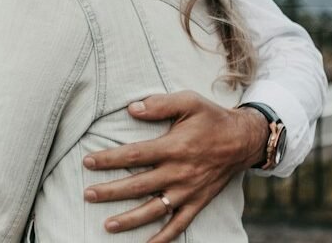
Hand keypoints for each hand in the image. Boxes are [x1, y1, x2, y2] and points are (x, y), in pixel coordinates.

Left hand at [81, 91, 267, 242]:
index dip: (109, 159)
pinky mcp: (198, 202)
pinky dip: (163, 237)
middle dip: (111, 192)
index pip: (135, 155)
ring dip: (130, 220)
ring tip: (107, 225)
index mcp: (174, 147)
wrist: (244, 140)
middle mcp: (179, 172)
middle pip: (139, 185)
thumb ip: (160, 104)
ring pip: (155, 209)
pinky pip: (179, 224)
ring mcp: (188, 191)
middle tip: (88, 195)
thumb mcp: (189, 101)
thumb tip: (132, 108)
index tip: (88, 162)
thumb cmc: (212, 118)